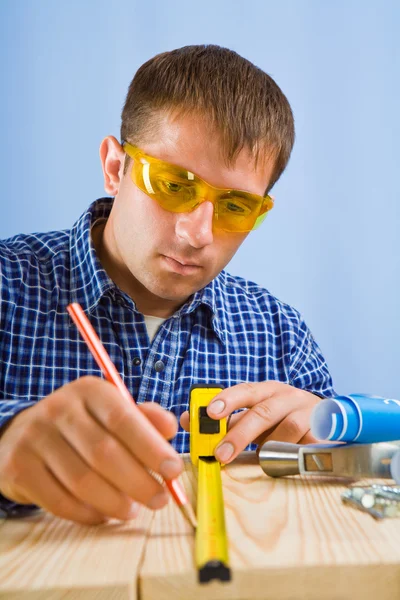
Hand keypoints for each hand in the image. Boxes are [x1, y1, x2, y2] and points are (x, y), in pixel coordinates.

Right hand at [0, 376, 182, 524]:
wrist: (24, 432)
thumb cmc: (82, 423)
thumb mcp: (112, 410)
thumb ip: (144, 418)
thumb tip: (172, 428)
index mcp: (89, 390)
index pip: (123, 418)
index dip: (151, 447)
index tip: (173, 470)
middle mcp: (59, 409)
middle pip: (103, 452)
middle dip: (138, 481)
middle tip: (159, 499)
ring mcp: (36, 438)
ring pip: (82, 480)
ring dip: (115, 502)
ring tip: (133, 510)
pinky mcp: (19, 468)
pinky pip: (59, 501)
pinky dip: (87, 513)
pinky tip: (104, 514)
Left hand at [180, 382, 319, 463]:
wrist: (327, 419)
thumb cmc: (281, 418)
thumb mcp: (252, 417)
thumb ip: (224, 421)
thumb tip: (187, 420)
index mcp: (266, 390)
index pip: (244, 391)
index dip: (227, 400)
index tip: (210, 412)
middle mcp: (286, 396)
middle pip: (263, 412)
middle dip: (240, 435)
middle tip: (221, 454)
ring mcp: (306, 411)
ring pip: (287, 428)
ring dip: (270, 447)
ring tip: (262, 458)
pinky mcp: (323, 429)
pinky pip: (306, 444)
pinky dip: (294, 452)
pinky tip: (288, 457)